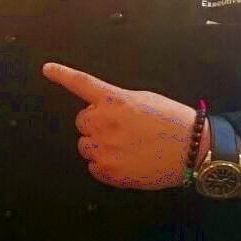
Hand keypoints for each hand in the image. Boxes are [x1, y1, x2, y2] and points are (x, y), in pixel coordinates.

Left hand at [43, 62, 203, 190]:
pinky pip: (93, 167)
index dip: (62, 75)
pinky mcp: (108, 171)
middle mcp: (104, 122)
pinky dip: (105, 166)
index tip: (47, 69)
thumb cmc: (173, 121)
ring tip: (127, 147)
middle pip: (82, 121)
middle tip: (122, 129)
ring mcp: (104, 148)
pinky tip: (127, 161)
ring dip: (99, 145)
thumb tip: (103, 110)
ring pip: (85, 145)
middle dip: (96, 124)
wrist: (193, 149)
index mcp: (115, 100)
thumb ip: (118, 102)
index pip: (81, 83)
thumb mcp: (145, 100)